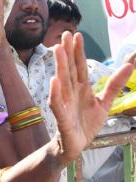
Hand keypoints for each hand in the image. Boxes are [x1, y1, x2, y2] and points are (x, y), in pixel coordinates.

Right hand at [49, 33, 132, 160]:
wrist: (75, 146)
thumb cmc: (86, 124)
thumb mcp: (104, 103)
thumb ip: (114, 85)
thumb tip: (129, 66)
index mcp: (81, 88)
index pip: (80, 67)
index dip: (78, 52)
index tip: (77, 35)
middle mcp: (71, 93)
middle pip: (69, 70)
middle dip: (67, 52)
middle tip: (65, 34)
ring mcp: (65, 104)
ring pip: (62, 82)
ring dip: (60, 66)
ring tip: (58, 49)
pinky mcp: (62, 118)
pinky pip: (57, 104)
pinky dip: (55, 93)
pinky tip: (53, 81)